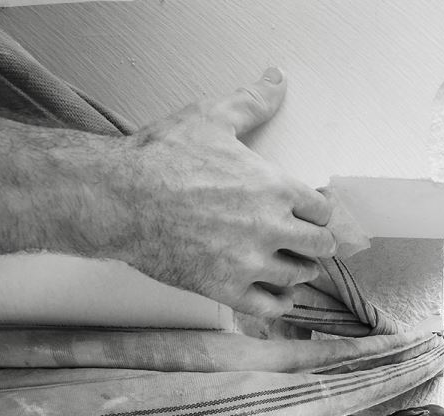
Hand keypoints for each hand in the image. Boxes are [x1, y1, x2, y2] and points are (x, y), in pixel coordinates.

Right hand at [121, 68, 336, 316]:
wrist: (119, 200)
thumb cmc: (161, 158)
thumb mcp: (211, 118)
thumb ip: (252, 102)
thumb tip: (277, 79)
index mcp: (274, 187)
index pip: (323, 210)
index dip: (319, 212)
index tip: (312, 215)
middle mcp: (270, 227)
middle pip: (320, 245)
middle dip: (317, 243)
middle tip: (310, 243)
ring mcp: (249, 262)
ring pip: (298, 276)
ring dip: (299, 271)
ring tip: (293, 266)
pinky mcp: (226, 289)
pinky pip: (269, 308)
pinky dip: (279, 304)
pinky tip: (277, 296)